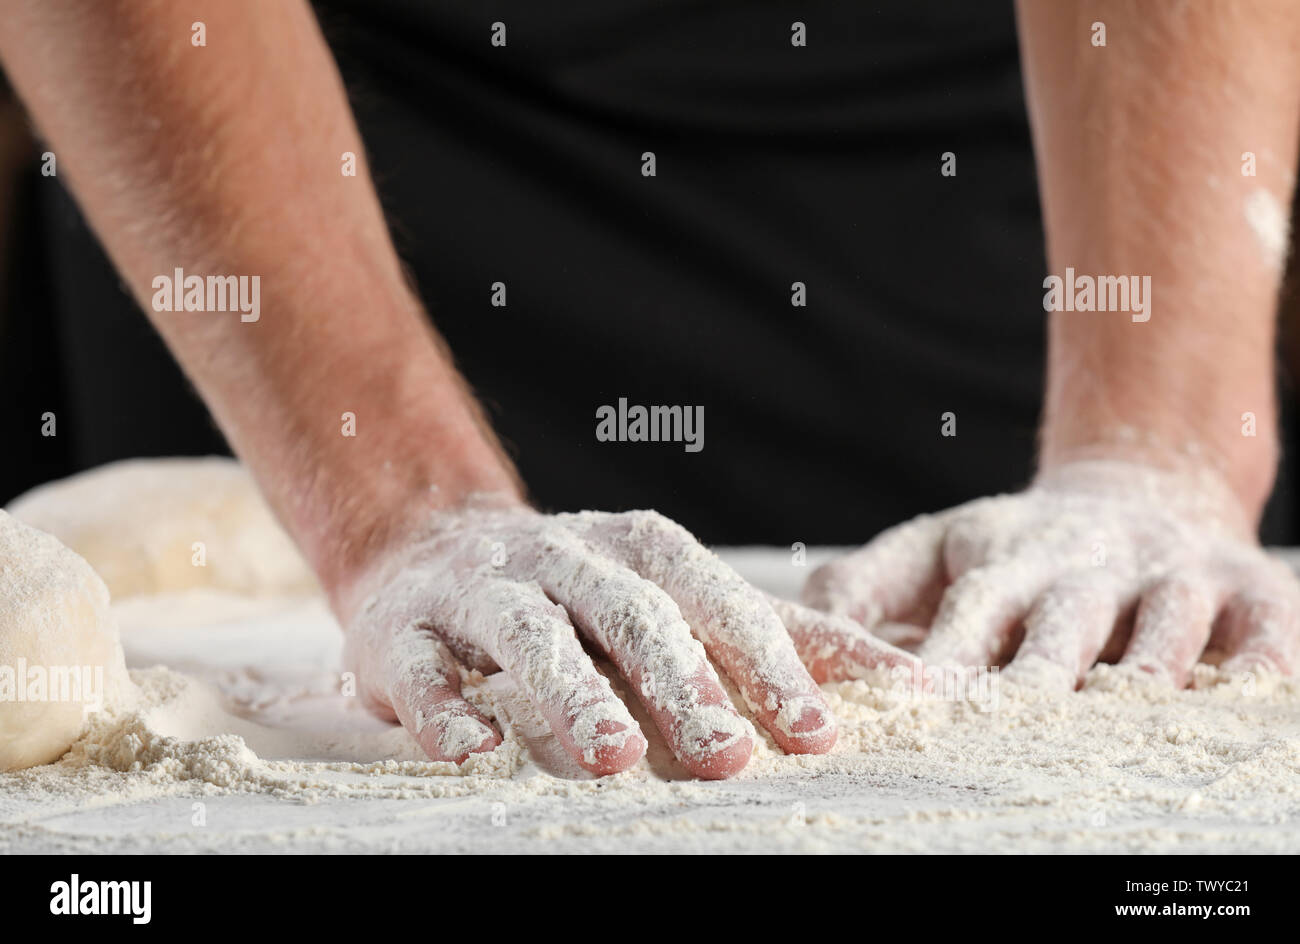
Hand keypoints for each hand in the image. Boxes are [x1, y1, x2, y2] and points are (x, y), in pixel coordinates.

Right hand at [341, 501, 913, 778]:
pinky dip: (443, 705)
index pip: (715, 599)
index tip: (814, 734)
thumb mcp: (680, 597)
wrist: (431, 552)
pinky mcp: (402, 629)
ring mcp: (482, 588)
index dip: (766, 661)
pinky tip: (473, 749)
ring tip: (611, 756)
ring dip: (571, 693)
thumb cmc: (583, 593)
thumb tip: (913, 676)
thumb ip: (782, 635)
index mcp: (640, 547)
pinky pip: (420, 667)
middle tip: (727, 758)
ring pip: (530, 632)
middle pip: (630, 614)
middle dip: (681, 684)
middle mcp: (565, 555)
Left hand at [803, 460, 1299, 688]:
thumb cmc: (1013, 547)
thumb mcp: (928, 549)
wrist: (1136, 489)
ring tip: (1120, 705)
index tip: (916, 702)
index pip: (967, 608)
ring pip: (1160, 621)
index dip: (946, 656)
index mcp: (998, 555)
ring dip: (1143, 664)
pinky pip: (1259, 624)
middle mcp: (1081, 563)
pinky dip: (1259, 658)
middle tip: (1009, 720)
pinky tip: (1245, 691)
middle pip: (1060, 621)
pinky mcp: (1241, 583)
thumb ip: (860, 588)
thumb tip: (803, 646)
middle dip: (1037, 671)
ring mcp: (1163, 571)